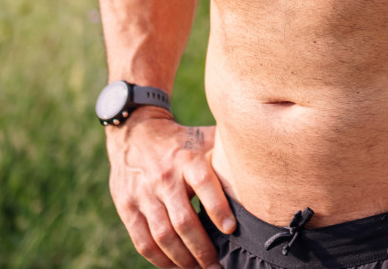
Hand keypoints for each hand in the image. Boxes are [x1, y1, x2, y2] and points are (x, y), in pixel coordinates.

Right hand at [106, 111, 234, 268]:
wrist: (137, 132)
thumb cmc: (182, 142)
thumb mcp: (203, 140)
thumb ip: (225, 155)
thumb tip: (260, 167)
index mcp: (187, 159)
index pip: (204, 183)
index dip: (217, 208)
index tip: (231, 229)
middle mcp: (165, 177)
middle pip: (183, 220)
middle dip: (202, 249)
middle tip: (216, 265)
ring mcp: (143, 194)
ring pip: (163, 236)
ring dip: (182, 259)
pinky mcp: (127, 207)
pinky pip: (143, 241)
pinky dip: (159, 260)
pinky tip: (175, 266)